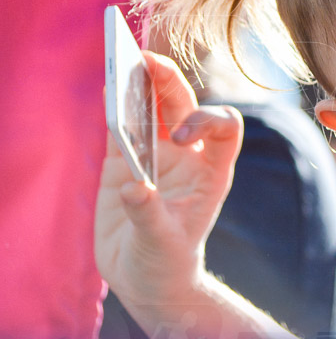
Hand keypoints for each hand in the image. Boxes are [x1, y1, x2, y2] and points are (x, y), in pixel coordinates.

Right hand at [95, 52, 242, 310]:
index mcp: (211, 171)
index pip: (225, 127)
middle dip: (169, 80)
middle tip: (146, 61)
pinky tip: (106, 89)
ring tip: (122, 61)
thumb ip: (150, 216)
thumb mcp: (162, 244)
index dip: (206, 120)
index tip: (178, 138)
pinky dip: (116, 104)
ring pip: (153, 107)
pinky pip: (122, 124)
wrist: (148, 277)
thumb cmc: (167, 262)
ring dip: (141, 83)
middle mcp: (187, 156)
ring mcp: (156, 155)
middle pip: (185, 104)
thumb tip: (134, 187)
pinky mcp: (125, 162)